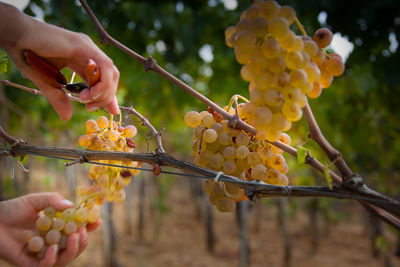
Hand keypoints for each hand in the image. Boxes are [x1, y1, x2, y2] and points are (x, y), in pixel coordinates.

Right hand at [0, 3, 119, 120]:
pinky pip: (105, 66)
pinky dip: (102, 83)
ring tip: (87, 101)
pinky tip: (90, 93)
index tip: (111, 111)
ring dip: (104, 92)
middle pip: (111, 77)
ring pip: (111, 72)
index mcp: (82, 60)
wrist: (15, 37)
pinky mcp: (84, 45)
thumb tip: (67, 118)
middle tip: (90, 108)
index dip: (109, 95)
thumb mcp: (47, 84)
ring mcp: (88, 47)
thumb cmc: (28, 56)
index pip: (104, 79)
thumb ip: (59, 99)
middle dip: (106, 97)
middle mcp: (89, 53)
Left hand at [0, 193, 99, 266]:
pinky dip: (52, 259)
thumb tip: (70, 205)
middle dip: (83, 241)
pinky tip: (53, 248)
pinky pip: (45, 266)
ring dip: (72, 250)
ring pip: (65, 259)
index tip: (96, 220)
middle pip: (75, 247)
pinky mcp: (30, 263)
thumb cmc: (13, 209)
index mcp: (58, 228)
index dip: (89, 227)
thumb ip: (53, 200)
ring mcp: (43, 253)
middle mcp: (53, 242)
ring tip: (72, 237)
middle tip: (80, 231)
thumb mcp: (36, 200)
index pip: (78, 230)